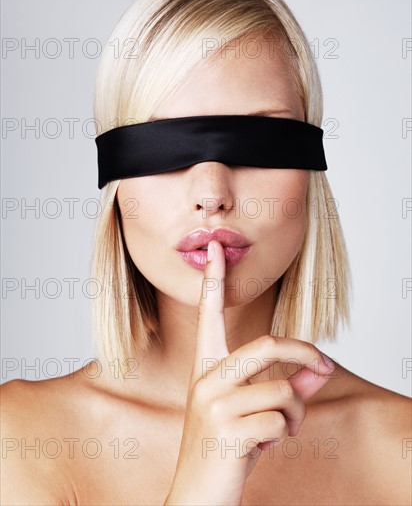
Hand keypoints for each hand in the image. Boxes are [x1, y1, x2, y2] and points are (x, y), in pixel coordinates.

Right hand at [164, 240, 334, 505]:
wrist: (198, 496)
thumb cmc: (228, 447)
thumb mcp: (258, 411)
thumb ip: (290, 385)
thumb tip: (324, 365)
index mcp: (207, 368)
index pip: (209, 315)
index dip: (212, 281)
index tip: (214, 249)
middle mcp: (205, 379)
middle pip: (266, 345)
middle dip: (304, 352)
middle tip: (323, 363)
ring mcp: (212, 404)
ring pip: (281, 389)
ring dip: (297, 411)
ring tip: (287, 427)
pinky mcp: (225, 429)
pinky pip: (280, 420)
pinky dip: (287, 433)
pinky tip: (268, 446)